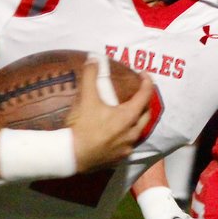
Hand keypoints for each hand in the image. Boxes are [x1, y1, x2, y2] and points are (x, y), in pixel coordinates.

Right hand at [71, 57, 152, 173]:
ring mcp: (126, 147)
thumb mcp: (86, 98)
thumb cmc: (81, 127)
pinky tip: (118, 133)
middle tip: (138, 93)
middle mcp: (132, 133)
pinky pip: (128, 144)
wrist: (70, 156)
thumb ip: (90, 76)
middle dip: (144, 102)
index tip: (143, 74)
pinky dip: (126, 135)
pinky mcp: (118, 158)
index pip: (145, 96)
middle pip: (145, 115)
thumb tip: (93, 59)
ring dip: (136, 120)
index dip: (147, 82)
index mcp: (128, 117)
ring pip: (138, 131)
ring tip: (128, 113)